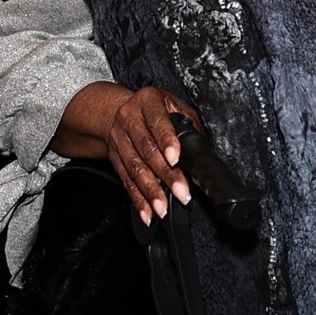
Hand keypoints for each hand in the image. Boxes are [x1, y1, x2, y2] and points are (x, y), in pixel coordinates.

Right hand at [98, 85, 198, 222]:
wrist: (116, 110)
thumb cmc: (152, 108)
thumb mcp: (172, 104)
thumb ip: (187, 122)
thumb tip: (200, 147)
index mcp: (147, 101)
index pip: (157, 121)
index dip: (166, 140)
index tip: (175, 158)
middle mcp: (130, 119)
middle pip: (146, 150)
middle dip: (165, 174)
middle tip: (181, 192)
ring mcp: (119, 140)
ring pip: (135, 169)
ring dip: (150, 192)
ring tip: (163, 207)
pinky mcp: (115, 160)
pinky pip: (126, 182)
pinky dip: (138, 200)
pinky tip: (147, 213)